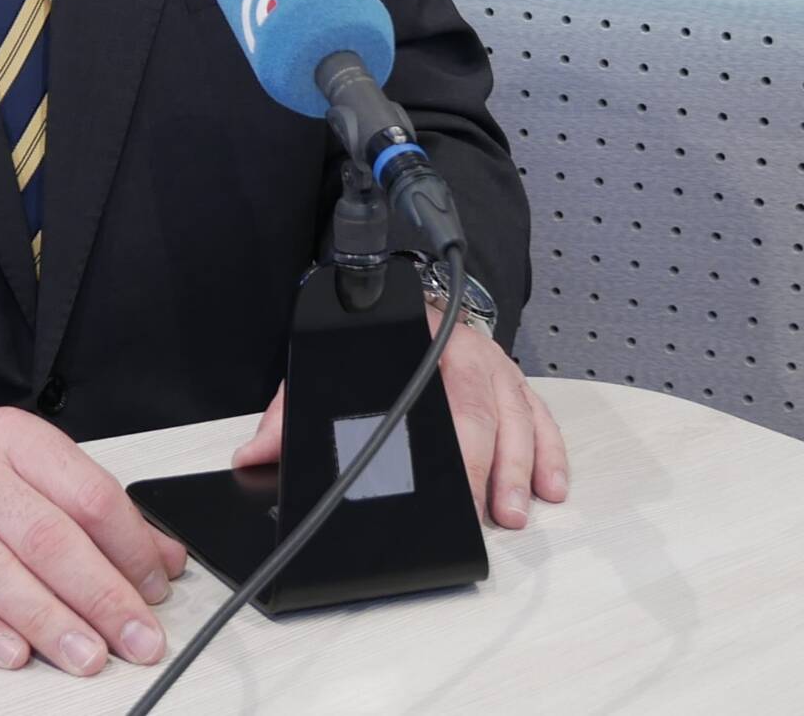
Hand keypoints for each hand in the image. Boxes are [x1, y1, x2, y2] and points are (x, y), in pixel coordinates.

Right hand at [0, 391, 187, 674]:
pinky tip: (12, 655)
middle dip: (100, 595)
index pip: (87, 492)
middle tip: (137, 638)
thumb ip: (88, 504)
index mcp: (13, 437)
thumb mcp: (21, 455)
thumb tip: (162, 557)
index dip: (129, 546)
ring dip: (46, 621)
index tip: (156, 587)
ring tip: (87, 656)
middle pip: (45, 537)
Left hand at [228, 312, 570, 529]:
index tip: (438, 484)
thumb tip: (254, 455)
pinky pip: (541, 416)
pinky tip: (549, 486)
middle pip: (480, 407)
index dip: (439, 440)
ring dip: (521, 467)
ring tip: (514, 512)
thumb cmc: (370, 342)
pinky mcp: (514, 383)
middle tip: (482, 512)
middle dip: (487, 465)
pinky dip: (549, 452)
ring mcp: (493, 365)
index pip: (426, 390)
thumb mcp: (323, 367)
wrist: (394, 292)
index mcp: (413, 340)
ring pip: (517, 414)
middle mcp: (462, 350)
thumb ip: (288, 411)